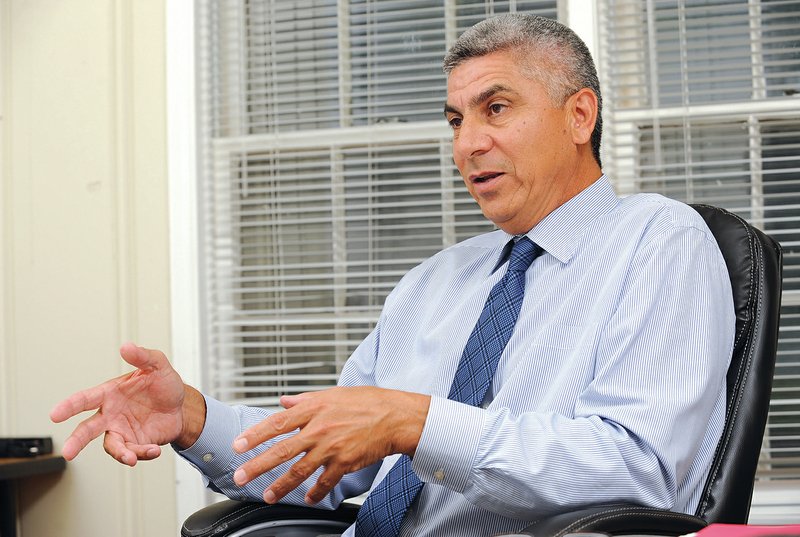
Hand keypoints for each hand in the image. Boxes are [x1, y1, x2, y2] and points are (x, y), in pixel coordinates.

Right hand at [49, 342, 204, 465]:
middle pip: (87, 429)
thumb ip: (142, 356)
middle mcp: (111, 414)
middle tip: (68, 453)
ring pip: (112, 446)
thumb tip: (126, 346)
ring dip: (120, 453)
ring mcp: (122, 430)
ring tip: (130, 458)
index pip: (85, 399)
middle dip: (76, 441)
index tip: (55, 414)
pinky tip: (154, 450)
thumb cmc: (164, 384)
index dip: (69, 406)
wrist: (182, 406)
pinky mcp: (136, 444)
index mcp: (110, 394)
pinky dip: (143, 453)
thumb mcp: (157, 365)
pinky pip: (134, 452)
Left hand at [231, 386, 429, 504]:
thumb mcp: (334, 394)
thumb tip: (284, 401)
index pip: (277, 423)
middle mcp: (320, 428)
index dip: (255, 434)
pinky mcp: (345, 463)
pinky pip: (325, 482)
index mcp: (315, 408)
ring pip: (300, 470)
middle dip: (258, 465)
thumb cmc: (368, 403)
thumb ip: (305, 400)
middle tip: (241, 476)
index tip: (237, 445)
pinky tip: (308, 498)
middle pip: (282, 450)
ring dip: (281, 485)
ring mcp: (332, 447)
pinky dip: (315, 492)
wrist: (396, 417)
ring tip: (268, 495)